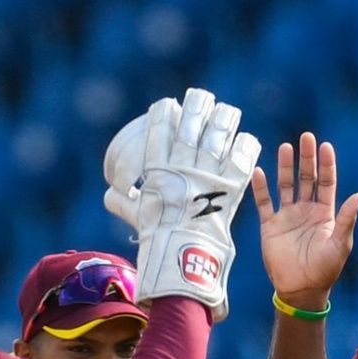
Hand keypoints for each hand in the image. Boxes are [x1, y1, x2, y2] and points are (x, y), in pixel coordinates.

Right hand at [103, 87, 260, 318]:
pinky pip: (242, 158)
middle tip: (203, 100)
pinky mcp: (231, 186)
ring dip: (224, 120)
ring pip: (218, 133)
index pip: (160, 126)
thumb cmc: (156, 239)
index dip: (166, 112)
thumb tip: (111, 195)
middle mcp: (184, 164)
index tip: (170, 105)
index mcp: (159, 167)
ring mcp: (209, 173)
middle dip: (198, 107)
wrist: (182, 259)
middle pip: (193, 122)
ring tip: (228, 114)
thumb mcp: (136, 216)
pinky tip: (246, 141)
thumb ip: (123, 203)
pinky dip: (245, 148)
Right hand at [251, 132, 357, 310]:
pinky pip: (264, 203)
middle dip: (307, 159)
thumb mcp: (340, 244)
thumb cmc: (324, 270)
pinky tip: (259, 171)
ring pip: (285, 185)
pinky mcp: (270, 226)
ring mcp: (288, 217)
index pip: (326, 182)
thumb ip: (347, 219)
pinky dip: (261, 188)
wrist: (301, 290)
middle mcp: (306, 210)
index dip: (326, 165)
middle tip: (306, 137)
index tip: (325, 146)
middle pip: (306, 178)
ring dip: (286, 167)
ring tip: (286, 147)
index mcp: (325, 214)